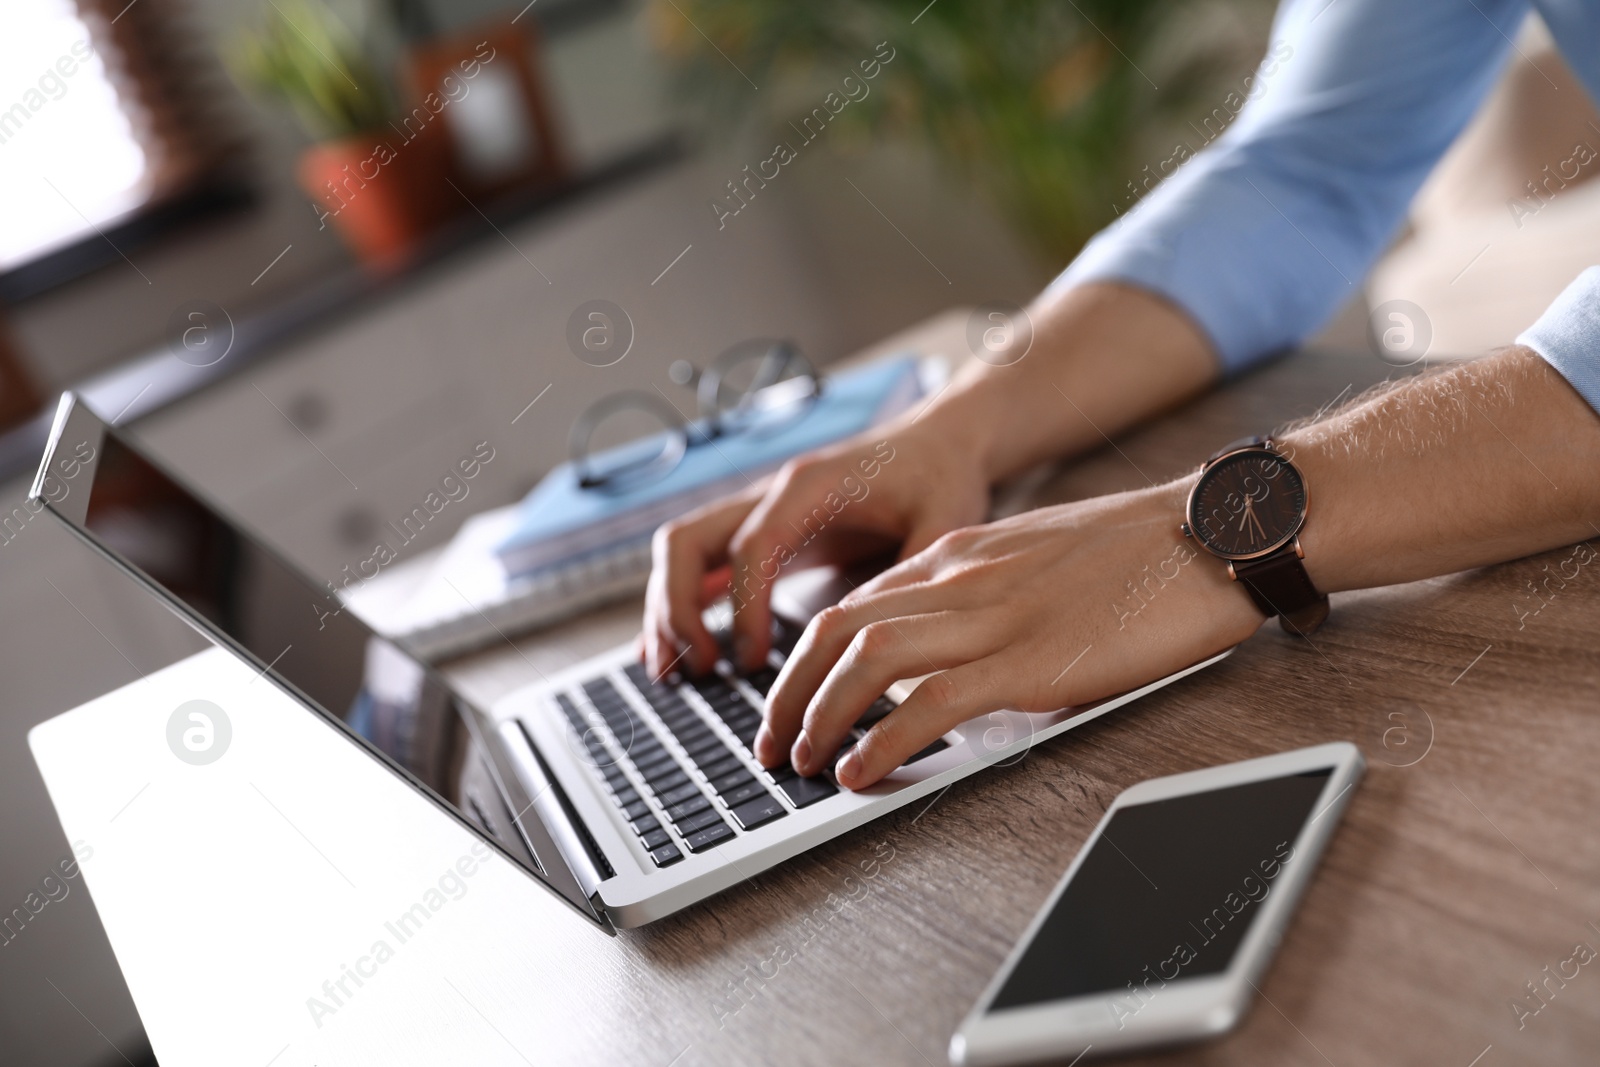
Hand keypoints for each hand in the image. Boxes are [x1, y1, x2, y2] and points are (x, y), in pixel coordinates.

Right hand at [642, 417, 989, 678]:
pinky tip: (680, 653)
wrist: (940, 441)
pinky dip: (684, 607)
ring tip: (673, 673)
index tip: (752, 662)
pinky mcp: (766, 535)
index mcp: (808, 487)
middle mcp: (770, 495)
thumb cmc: (940, 476)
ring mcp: (760, 513)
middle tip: (700, 668)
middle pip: (686, 542)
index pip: (751, 548)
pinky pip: (705, 567)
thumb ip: (917, 574)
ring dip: (668, 611)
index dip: (743, 608)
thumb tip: (891, 641)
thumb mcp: (944, 520)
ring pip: (683, 553)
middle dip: (677, 608)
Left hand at [754, 481, 1264, 788]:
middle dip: (789, 690)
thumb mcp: (1039, 557)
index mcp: (962, 553)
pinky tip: (861, 771)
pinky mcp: (1032, 660)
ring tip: (802, 763)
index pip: (855, 602)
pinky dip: (882, 740)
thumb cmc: (1143, 550)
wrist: (1216, 532)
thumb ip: (985, 592)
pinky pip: (930, 702)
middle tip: (772, 742)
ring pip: (866, 660)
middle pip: (838, 628)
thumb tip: (949, 649)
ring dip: (819, 716)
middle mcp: (962, 578)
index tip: (792, 699)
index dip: (808, 658)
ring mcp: (994, 617)